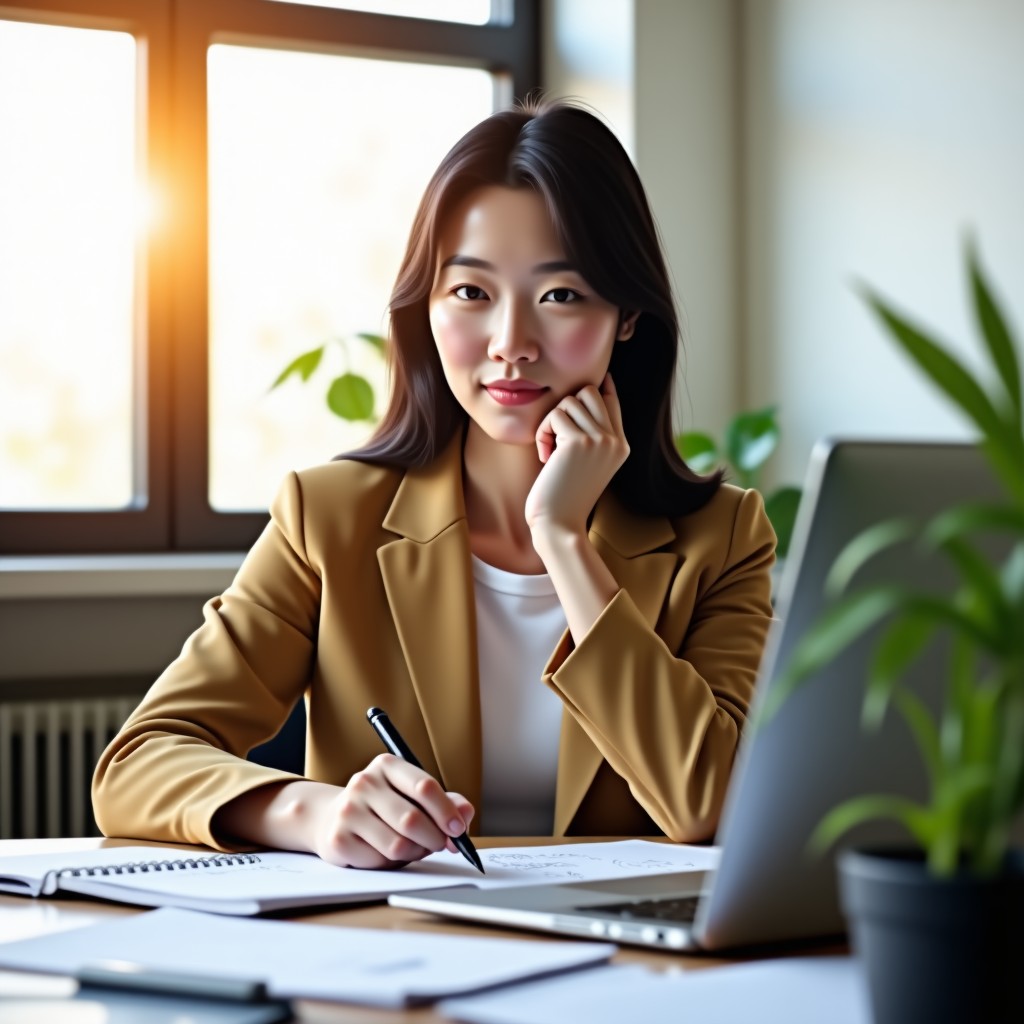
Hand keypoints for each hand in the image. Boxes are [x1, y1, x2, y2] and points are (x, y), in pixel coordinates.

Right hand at [308, 754, 474, 868]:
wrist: (332, 817)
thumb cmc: (384, 807)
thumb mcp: (414, 795)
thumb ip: (446, 802)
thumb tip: (465, 815)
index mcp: (387, 765)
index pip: (425, 787)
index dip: (447, 812)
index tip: (458, 830)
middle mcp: (365, 782)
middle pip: (412, 820)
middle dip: (434, 838)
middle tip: (439, 844)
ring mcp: (348, 810)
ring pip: (398, 845)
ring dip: (414, 852)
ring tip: (411, 846)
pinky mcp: (338, 839)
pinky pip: (379, 861)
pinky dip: (390, 863)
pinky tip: (384, 851)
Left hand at [525, 373, 628, 538]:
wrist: (559, 524)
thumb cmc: (564, 497)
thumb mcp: (586, 463)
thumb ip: (590, 434)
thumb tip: (584, 400)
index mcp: (621, 446)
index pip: (612, 401)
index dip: (600, 385)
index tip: (598, 376)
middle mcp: (615, 441)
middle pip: (589, 391)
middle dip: (565, 407)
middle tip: (556, 435)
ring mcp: (601, 440)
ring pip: (569, 401)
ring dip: (550, 422)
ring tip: (550, 450)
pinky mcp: (580, 442)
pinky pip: (554, 416)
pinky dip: (542, 433)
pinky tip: (546, 458)